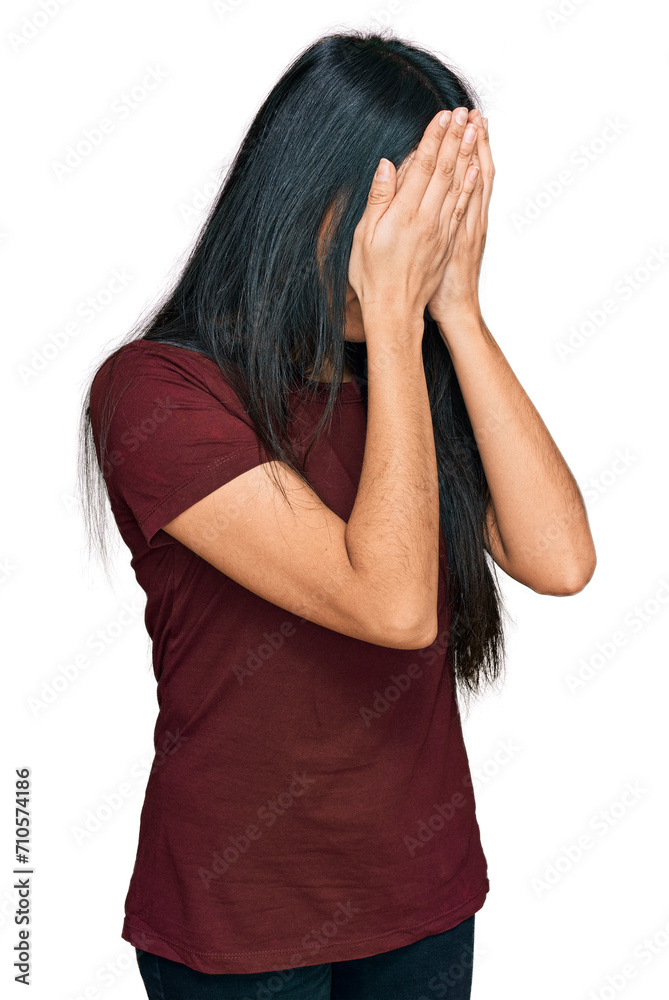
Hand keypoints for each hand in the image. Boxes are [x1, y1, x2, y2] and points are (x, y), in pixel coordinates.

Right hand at [348, 107, 480, 338]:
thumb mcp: (365, 236)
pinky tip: (476, 168)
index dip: (434, 138)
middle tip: (463, 112)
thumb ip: (379, 198)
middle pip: (446, 170)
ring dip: (468, 154)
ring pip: (459, 184)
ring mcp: (442, 231)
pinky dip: (471, 184)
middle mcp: (428, 219)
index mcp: (405, 214)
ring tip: (475, 129)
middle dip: (455, 138)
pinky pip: (464, 206)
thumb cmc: (373, 277)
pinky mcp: (449, 242)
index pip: (424, 167)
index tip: (442, 115)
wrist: (395, 311)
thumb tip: (387, 166)